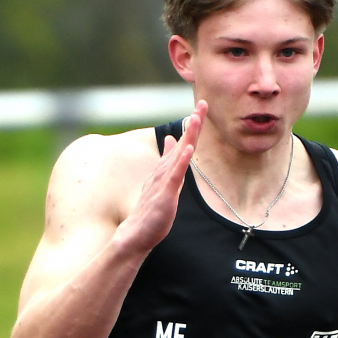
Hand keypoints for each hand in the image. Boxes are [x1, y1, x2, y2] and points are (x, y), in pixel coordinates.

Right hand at [123, 102, 206, 254]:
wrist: (135, 234)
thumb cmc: (150, 212)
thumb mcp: (163, 183)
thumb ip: (168, 162)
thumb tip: (173, 139)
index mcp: (166, 169)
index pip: (183, 144)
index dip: (193, 126)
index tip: (201, 108)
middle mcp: (164, 171)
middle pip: (183, 143)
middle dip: (193, 123)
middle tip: (203, 103)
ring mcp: (163, 182)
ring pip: (179, 155)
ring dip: (188, 136)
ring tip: (196, 118)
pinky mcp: (164, 195)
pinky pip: (174, 176)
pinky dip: (181, 161)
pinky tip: (187, 148)